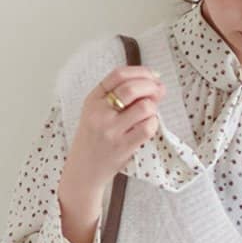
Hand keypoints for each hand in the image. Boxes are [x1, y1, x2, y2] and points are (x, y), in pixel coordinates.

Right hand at [64, 64, 164, 194]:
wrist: (82, 170)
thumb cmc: (93, 140)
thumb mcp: (96, 112)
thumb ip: (119, 96)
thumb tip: (155, 83)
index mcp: (93, 99)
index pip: (118, 75)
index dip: (141, 72)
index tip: (153, 75)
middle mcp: (100, 112)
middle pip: (132, 88)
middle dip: (151, 86)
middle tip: (158, 91)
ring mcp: (111, 130)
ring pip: (144, 107)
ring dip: (153, 108)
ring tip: (150, 114)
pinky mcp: (122, 147)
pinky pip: (147, 128)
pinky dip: (153, 124)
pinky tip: (148, 126)